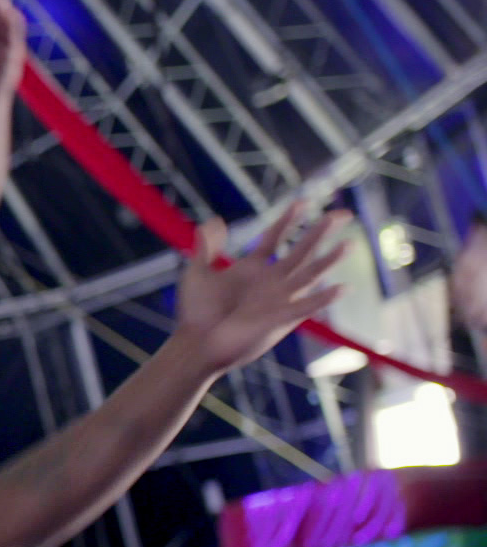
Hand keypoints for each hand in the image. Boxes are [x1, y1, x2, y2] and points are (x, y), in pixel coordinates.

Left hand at [173, 205, 348, 374]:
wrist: (197, 344)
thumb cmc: (197, 313)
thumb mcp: (198, 273)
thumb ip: (206, 247)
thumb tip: (215, 220)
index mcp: (252, 269)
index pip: (275, 237)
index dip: (288, 219)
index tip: (303, 201)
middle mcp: (270, 282)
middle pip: (301, 251)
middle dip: (320, 232)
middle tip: (342, 213)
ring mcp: (278, 299)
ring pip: (310, 274)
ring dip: (329, 260)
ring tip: (349, 243)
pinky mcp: (280, 319)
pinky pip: (307, 306)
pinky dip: (323, 298)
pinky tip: (342, 288)